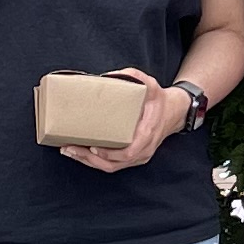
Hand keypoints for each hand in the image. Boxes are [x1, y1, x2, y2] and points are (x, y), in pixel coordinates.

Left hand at [58, 72, 177, 175]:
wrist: (174, 113)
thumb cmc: (159, 100)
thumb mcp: (149, 84)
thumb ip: (131, 77)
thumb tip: (105, 76)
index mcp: (147, 133)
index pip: (129, 151)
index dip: (110, 153)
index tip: (93, 147)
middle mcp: (144, 150)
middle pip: (114, 163)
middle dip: (89, 159)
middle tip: (69, 148)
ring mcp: (139, 156)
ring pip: (112, 167)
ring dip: (88, 161)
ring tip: (69, 151)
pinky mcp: (134, 158)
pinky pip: (113, 164)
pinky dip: (95, 161)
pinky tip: (81, 153)